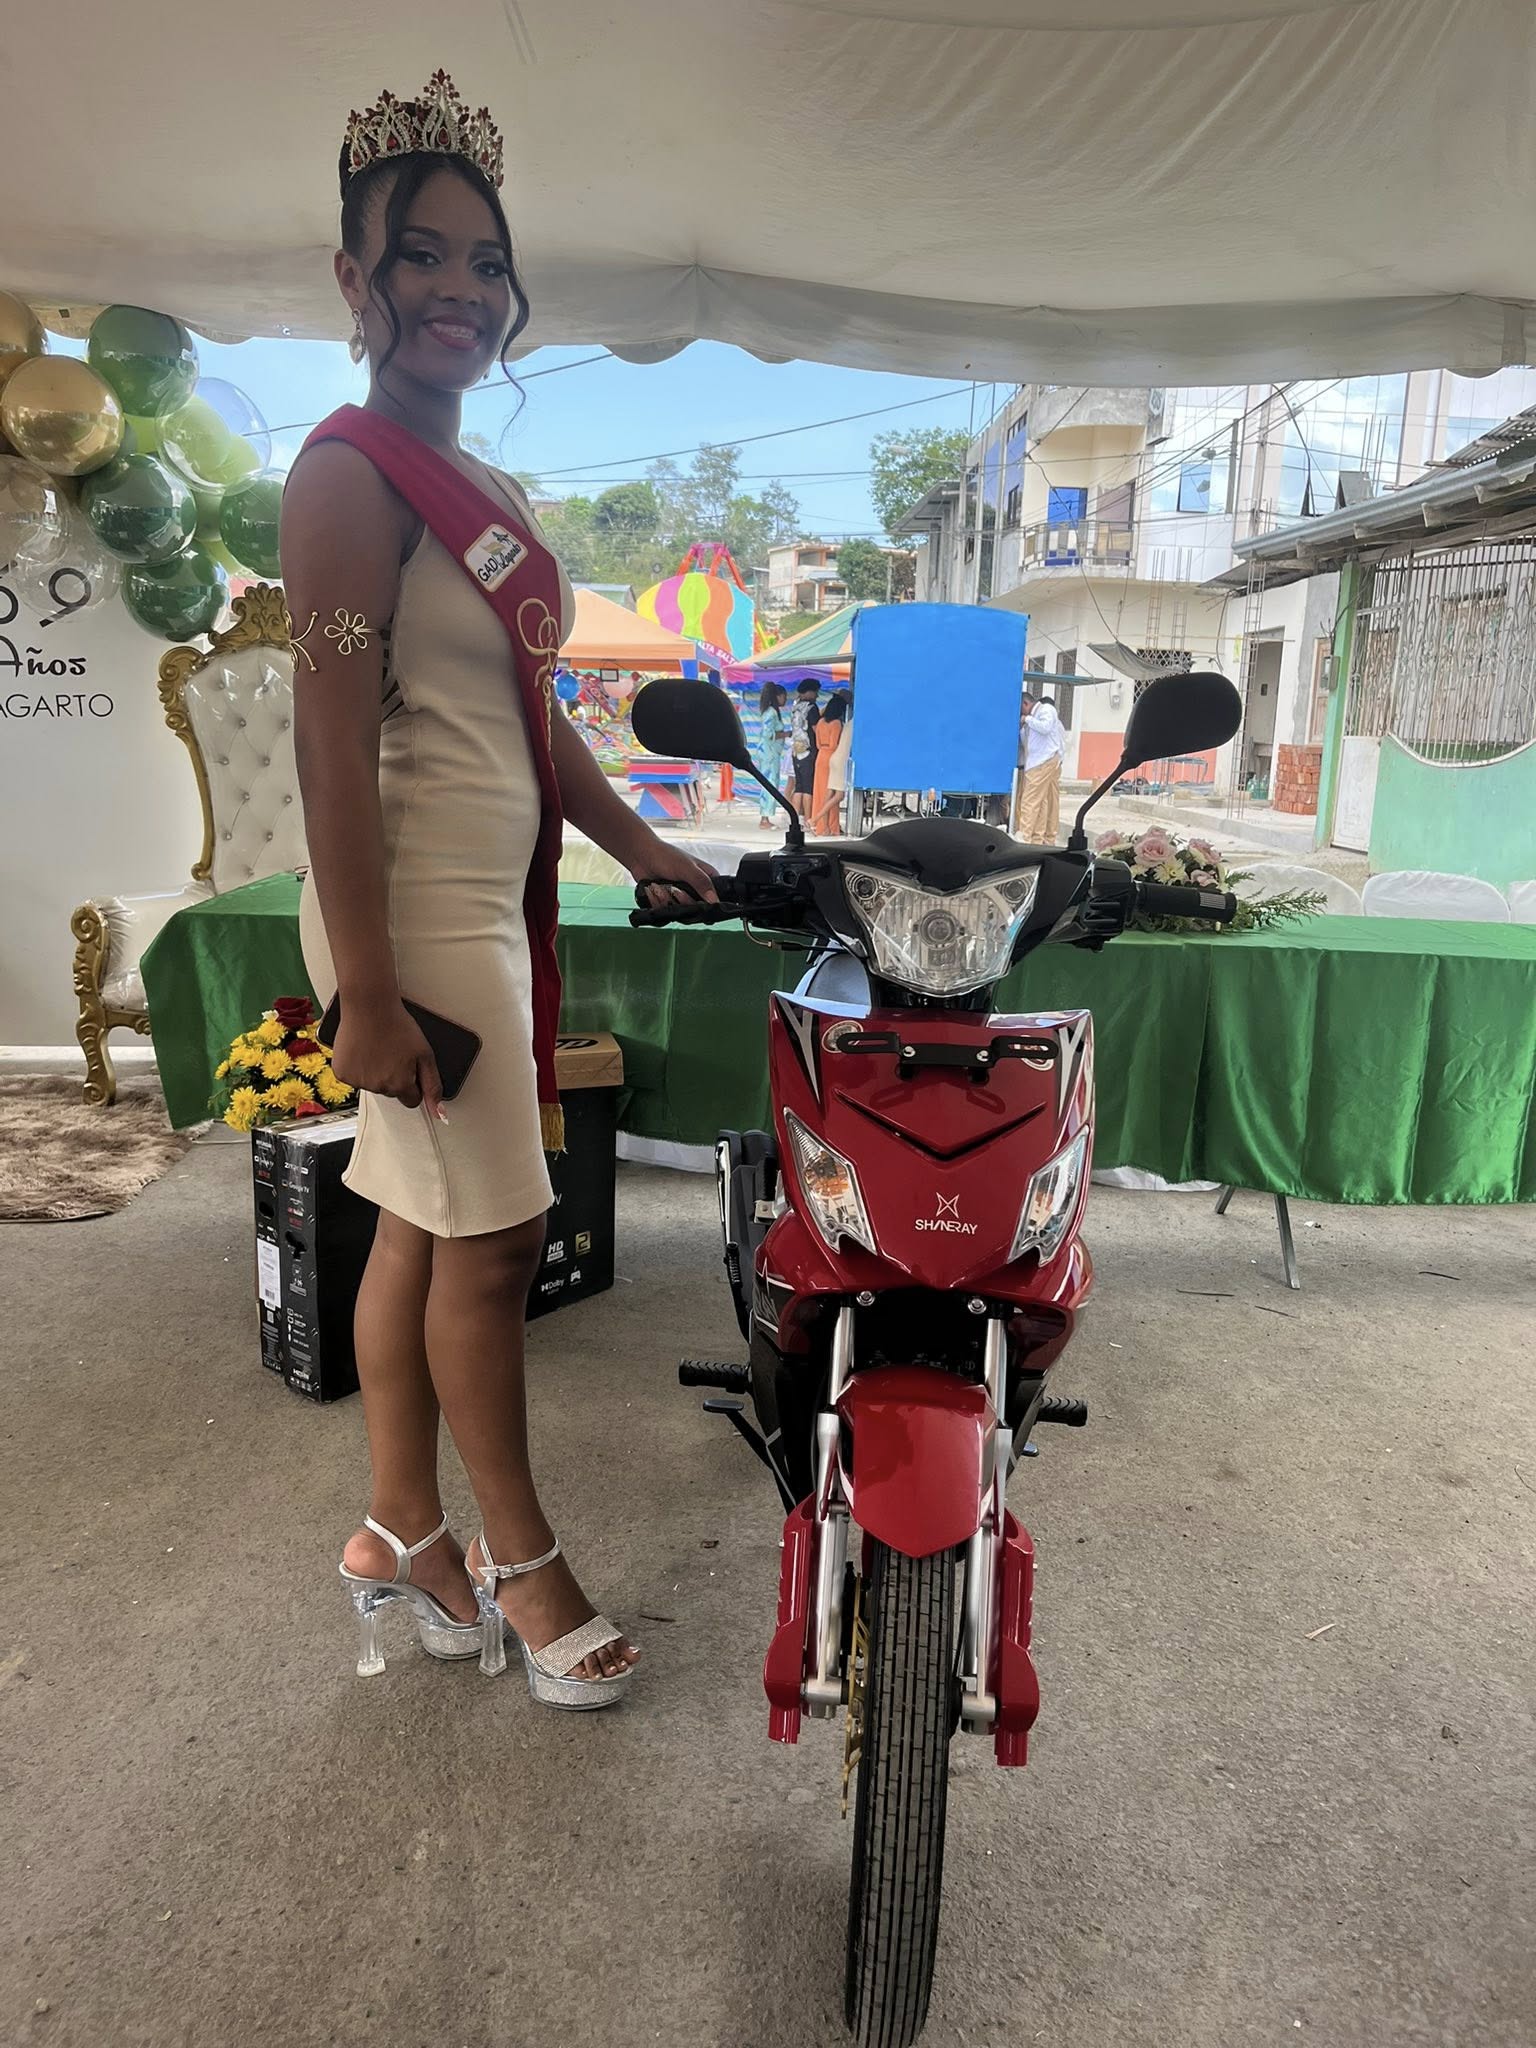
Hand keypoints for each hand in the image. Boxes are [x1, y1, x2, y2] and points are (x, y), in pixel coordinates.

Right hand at [331, 999, 447, 1121]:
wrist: (369, 1006)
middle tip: (392, 1051)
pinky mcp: (342, 1073)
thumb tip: (439, 1113)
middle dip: (393, 1076)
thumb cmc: (397, 1025)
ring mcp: (358, 1081)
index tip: (409, 1067)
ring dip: (374, 1071)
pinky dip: (357, 1067)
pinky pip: (353, 1077)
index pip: (411, 1099)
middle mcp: (378, 1087)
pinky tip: (363, 1050)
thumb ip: (432, 1085)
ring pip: (371, 1085)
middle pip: (391, 1091)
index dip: (413, 1083)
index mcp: (399, 1085)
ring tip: (377, 1047)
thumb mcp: (425, 1054)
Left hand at [629, 837, 719, 910]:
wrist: (641, 855)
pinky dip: (656, 901)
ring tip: (660, 886)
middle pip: (696, 908)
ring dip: (666, 899)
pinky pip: (664, 911)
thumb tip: (714, 901)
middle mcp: (695, 889)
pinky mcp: (667, 901)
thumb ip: (702, 883)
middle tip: (675, 890)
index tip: (698, 902)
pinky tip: (653, 889)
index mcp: (706, 878)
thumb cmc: (665, 855)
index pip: (716, 898)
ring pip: (679, 911)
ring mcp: (681, 896)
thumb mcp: (687, 868)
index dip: (709, 903)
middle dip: (682, 900)